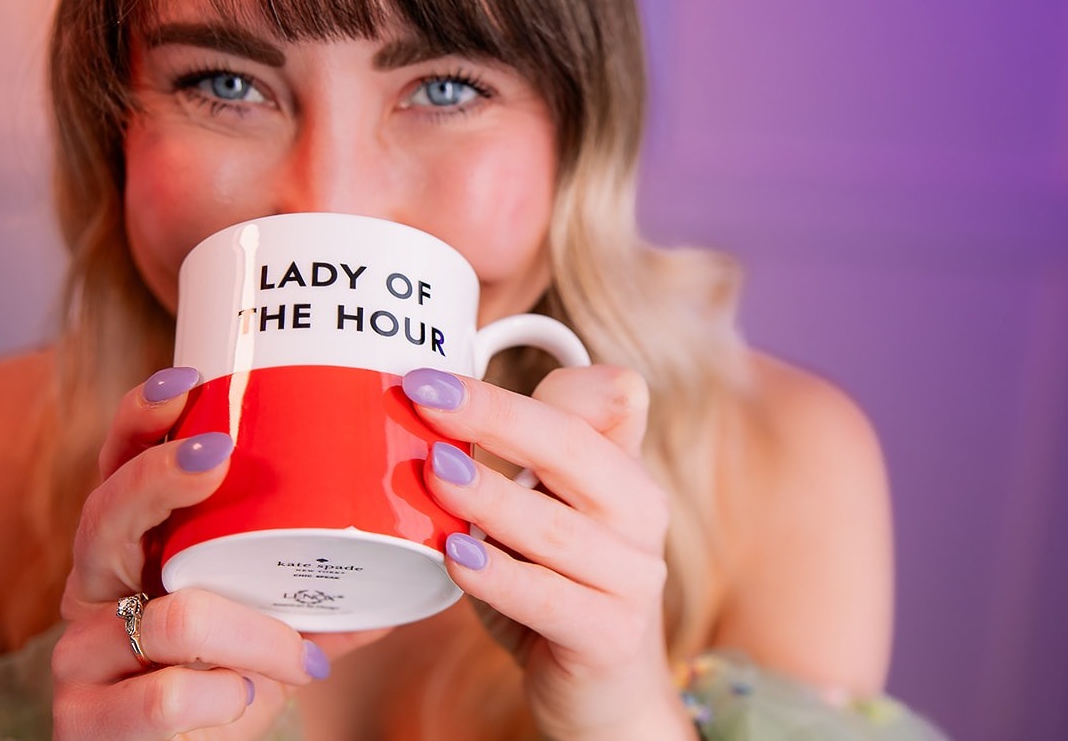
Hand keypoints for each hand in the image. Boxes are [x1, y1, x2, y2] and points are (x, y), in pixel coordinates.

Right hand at [50, 368, 380, 740]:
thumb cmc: (230, 679)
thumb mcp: (277, 622)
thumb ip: (333, 590)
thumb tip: (428, 542)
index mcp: (134, 549)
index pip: (119, 467)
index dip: (142, 420)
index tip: (188, 380)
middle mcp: (94, 590)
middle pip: (106, 514)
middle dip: (165, 477)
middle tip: (220, 452)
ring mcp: (81, 654)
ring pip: (169, 617)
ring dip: (254, 637)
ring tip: (299, 655)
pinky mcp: (85, 719)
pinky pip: (163, 698)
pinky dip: (223, 699)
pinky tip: (244, 699)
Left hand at [404, 365, 696, 740]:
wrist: (604, 692)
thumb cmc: (557, 588)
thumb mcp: (548, 514)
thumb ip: (526, 456)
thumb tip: (463, 396)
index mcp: (626, 471)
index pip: (592, 405)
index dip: (517, 387)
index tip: (433, 375)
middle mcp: (643, 514)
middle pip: (573, 450)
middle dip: (495, 418)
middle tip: (424, 398)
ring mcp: (634, 577)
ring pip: (557, 528)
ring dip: (491, 497)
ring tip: (435, 473)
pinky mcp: (611, 635)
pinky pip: (549, 599)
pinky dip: (499, 577)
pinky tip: (455, 557)